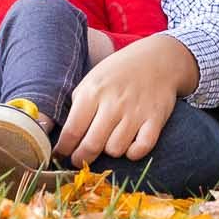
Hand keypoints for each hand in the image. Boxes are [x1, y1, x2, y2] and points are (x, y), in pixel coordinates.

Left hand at [60, 34, 192, 165]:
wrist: (157, 59)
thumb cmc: (119, 72)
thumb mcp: (92, 79)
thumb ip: (79, 104)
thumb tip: (66, 135)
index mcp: (93, 92)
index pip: (71, 131)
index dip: (63, 149)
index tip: (60, 154)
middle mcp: (113, 103)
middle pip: (91, 145)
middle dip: (81, 158)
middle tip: (78, 159)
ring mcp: (136, 112)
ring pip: (115, 150)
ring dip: (109, 151)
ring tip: (107, 143)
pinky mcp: (155, 119)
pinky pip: (141, 148)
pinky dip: (133, 152)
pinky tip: (129, 146)